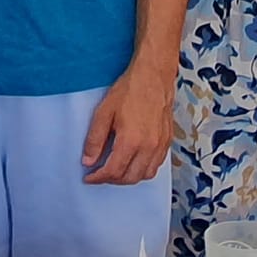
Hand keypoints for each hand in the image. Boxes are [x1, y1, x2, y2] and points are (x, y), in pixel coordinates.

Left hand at [81, 65, 173, 185]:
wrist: (153, 76)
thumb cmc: (130, 90)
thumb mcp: (103, 112)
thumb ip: (95, 140)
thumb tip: (88, 161)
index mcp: (131, 141)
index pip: (113, 171)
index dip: (98, 178)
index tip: (89, 177)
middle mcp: (148, 147)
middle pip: (129, 178)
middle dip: (111, 180)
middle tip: (99, 174)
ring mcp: (160, 145)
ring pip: (145, 175)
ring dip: (128, 178)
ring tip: (116, 171)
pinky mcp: (167, 140)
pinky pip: (156, 165)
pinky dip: (143, 170)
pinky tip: (134, 162)